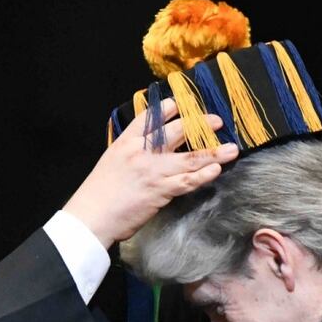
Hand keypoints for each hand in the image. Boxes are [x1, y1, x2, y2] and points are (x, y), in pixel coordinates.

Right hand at [63, 99, 238, 248]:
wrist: (91, 216)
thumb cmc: (97, 195)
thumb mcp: (110, 164)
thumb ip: (129, 155)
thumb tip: (148, 154)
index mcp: (125, 143)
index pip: (149, 118)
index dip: (167, 109)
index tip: (180, 105)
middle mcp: (141, 152)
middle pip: (175, 131)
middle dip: (198, 125)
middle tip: (216, 122)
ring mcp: (152, 170)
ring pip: (189, 157)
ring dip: (213, 152)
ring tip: (231, 149)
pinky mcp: (160, 190)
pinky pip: (188, 181)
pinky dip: (204, 175)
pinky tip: (216, 170)